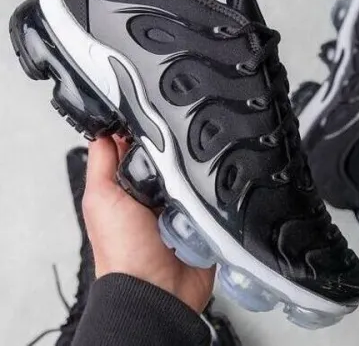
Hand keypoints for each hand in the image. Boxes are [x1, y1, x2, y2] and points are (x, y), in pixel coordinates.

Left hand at [83, 136, 215, 312]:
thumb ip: (101, 164)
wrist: (157, 290)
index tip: (154, 114)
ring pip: (193, 174)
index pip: (140, 149)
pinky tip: (210, 187)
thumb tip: (101, 131)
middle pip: (170, 158)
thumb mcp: (101, 199)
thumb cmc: (123, 252)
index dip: (144, 132)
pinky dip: (211, 192)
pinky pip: (211, 196)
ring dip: (194, 172)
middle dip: (175, 151)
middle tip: (179, 144)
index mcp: (129, 189)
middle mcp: (155, 195)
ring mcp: (180, 206)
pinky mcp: (201, 218)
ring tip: (193, 174)